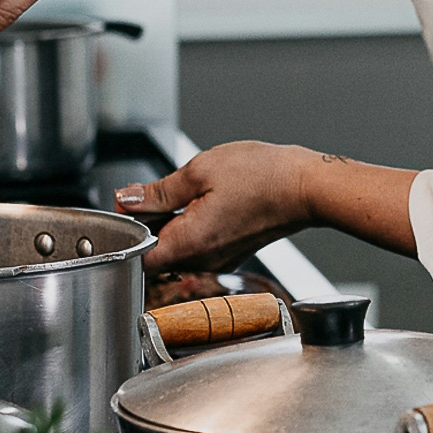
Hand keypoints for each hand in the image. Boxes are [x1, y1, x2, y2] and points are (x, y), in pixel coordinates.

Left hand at [117, 143, 419, 274]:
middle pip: (155, 253)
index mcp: (187, 243)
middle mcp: (202, 261)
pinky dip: (193, 224)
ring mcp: (218, 260)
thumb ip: (157, 190)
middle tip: (157, 191)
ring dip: (172, 222)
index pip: (136, 256)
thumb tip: (125, 199)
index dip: (126, 232)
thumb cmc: (262, 176)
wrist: (306, 186)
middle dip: (149, 223)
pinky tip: (206, 200)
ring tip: (187, 192)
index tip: (128, 205)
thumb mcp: (199, 171)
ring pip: (177, 247)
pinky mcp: (231, 252)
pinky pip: (199, 245)